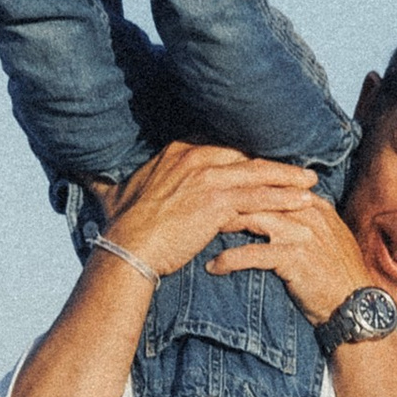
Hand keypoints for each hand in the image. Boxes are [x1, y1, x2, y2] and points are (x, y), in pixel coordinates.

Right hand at [97, 141, 330, 288]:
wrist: (127, 248)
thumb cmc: (122, 228)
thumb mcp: (115, 194)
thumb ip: (110, 181)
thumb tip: (85, 173)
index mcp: (177, 152)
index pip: (222, 149)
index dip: (247, 156)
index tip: (266, 161)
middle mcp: (194, 158)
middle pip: (246, 157)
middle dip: (275, 164)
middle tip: (300, 168)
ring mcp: (207, 178)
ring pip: (258, 174)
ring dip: (287, 178)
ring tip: (310, 183)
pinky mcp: (217, 202)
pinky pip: (258, 198)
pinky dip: (283, 199)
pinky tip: (302, 202)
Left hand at [206, 181, 365, 325]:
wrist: (356, 304)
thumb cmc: (336, 274)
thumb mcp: (324, 237)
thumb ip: (302, 218)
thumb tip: (274, 208)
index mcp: (313, 203)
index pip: (272, 181)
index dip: (242, 183)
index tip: (216, 188)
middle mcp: (308, 212)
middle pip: (259, 194)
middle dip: (227, 199)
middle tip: (199, 206)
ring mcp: (301, 233)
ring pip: (253, 218)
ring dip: (223, 225)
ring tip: (200, 233)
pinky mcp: (294, 257)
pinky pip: (253, 254)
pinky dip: (230, 260)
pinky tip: (214, 266)